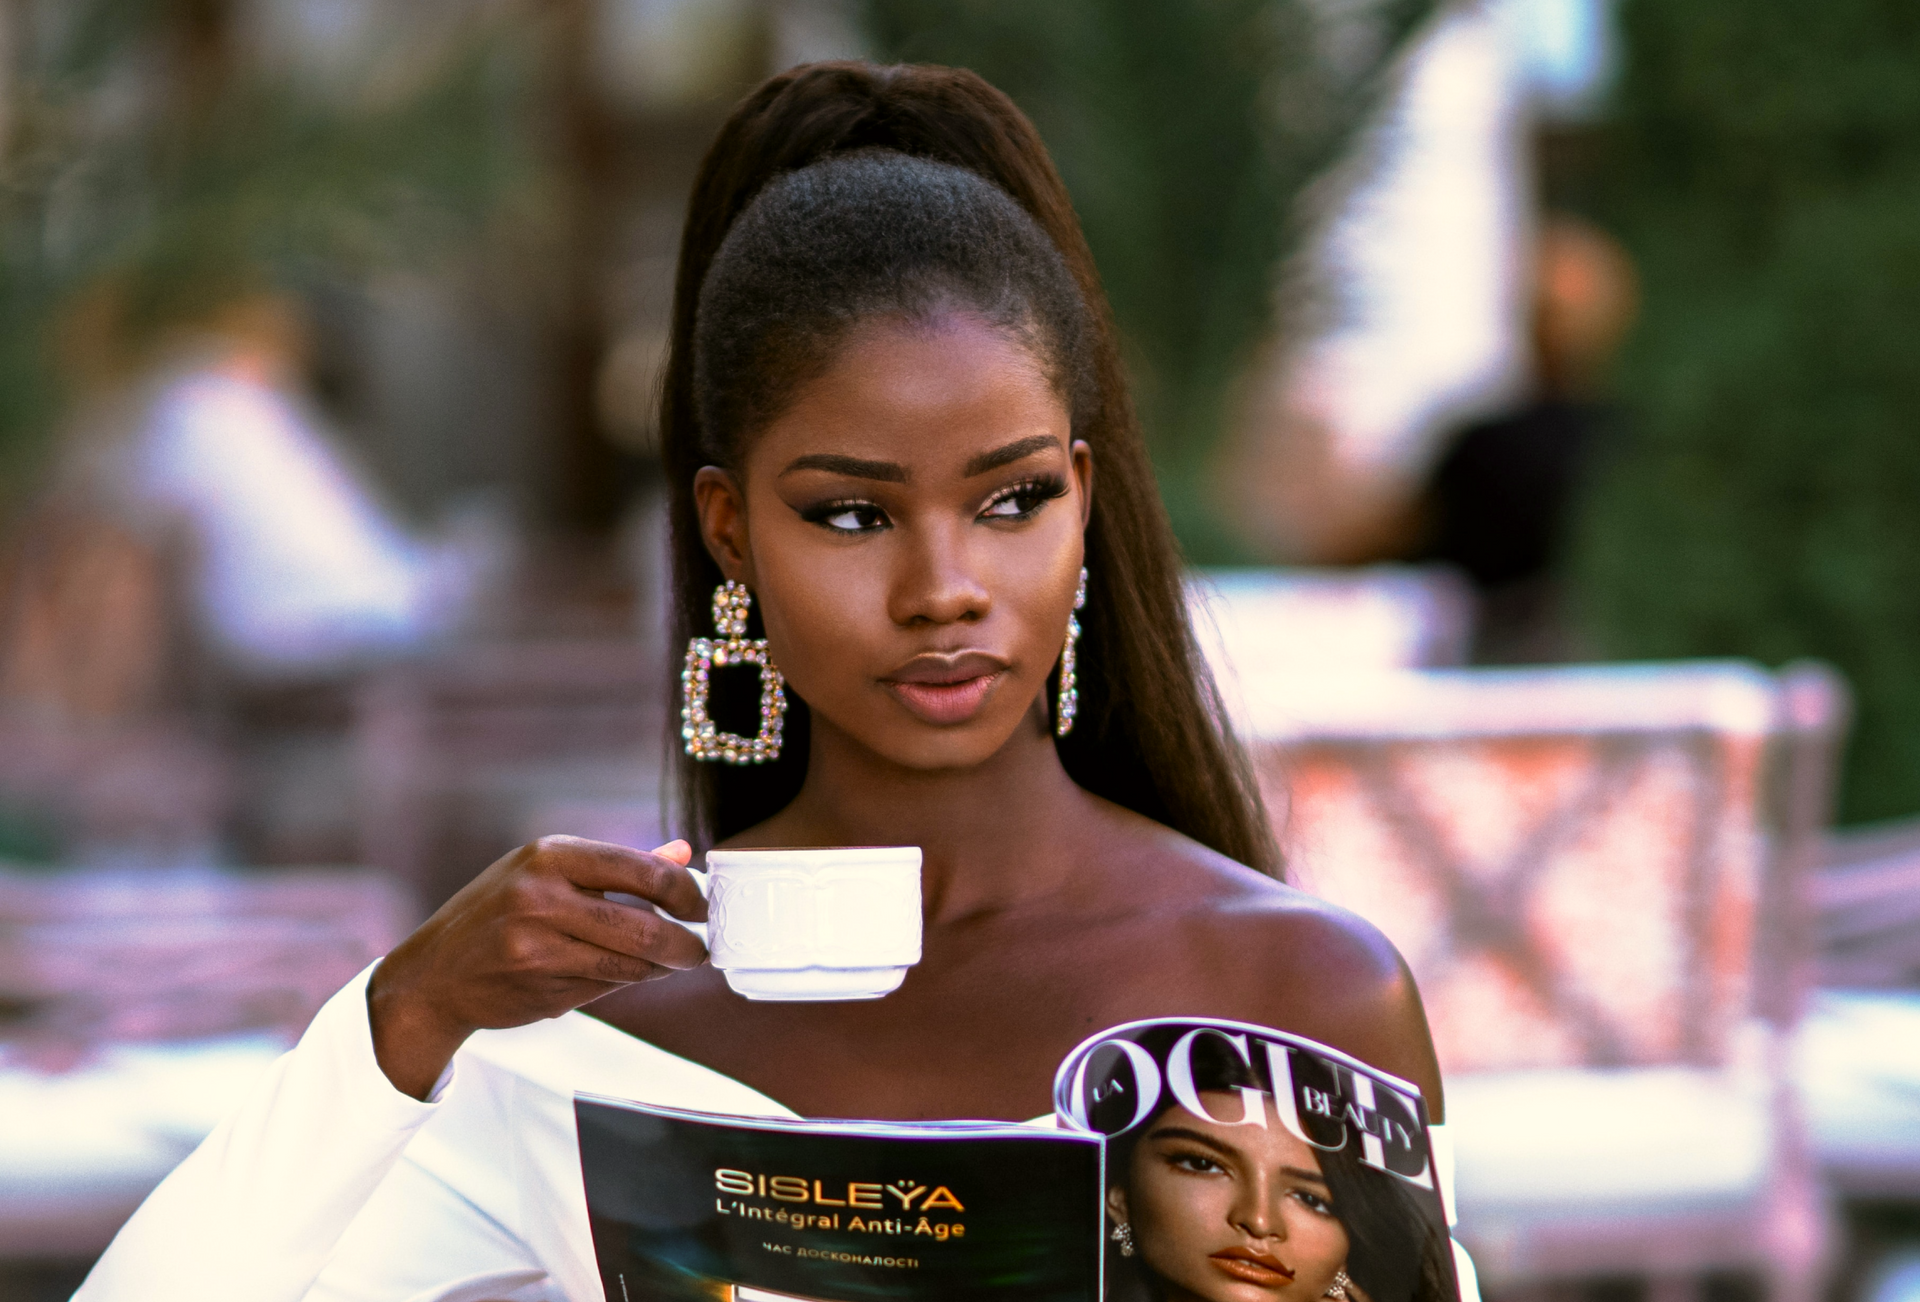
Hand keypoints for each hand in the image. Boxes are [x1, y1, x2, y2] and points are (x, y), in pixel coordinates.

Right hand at [367, 837, 707, 1098]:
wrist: (433, 975)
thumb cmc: (497, 914)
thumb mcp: (547, 871)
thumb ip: (617, 866)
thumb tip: (683, 853)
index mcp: (551, 854)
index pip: (644, 870)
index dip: (687, 893)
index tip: (704, 907)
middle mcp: (543, 894)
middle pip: (645, 926)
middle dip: (686, 944)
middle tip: (701, 950)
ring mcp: (538, 944)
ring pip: (630, 963)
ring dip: (662, 967)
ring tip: (672, 962)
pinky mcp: (540, 985)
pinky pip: (607, 985)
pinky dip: (628, 981)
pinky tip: (629, 973)